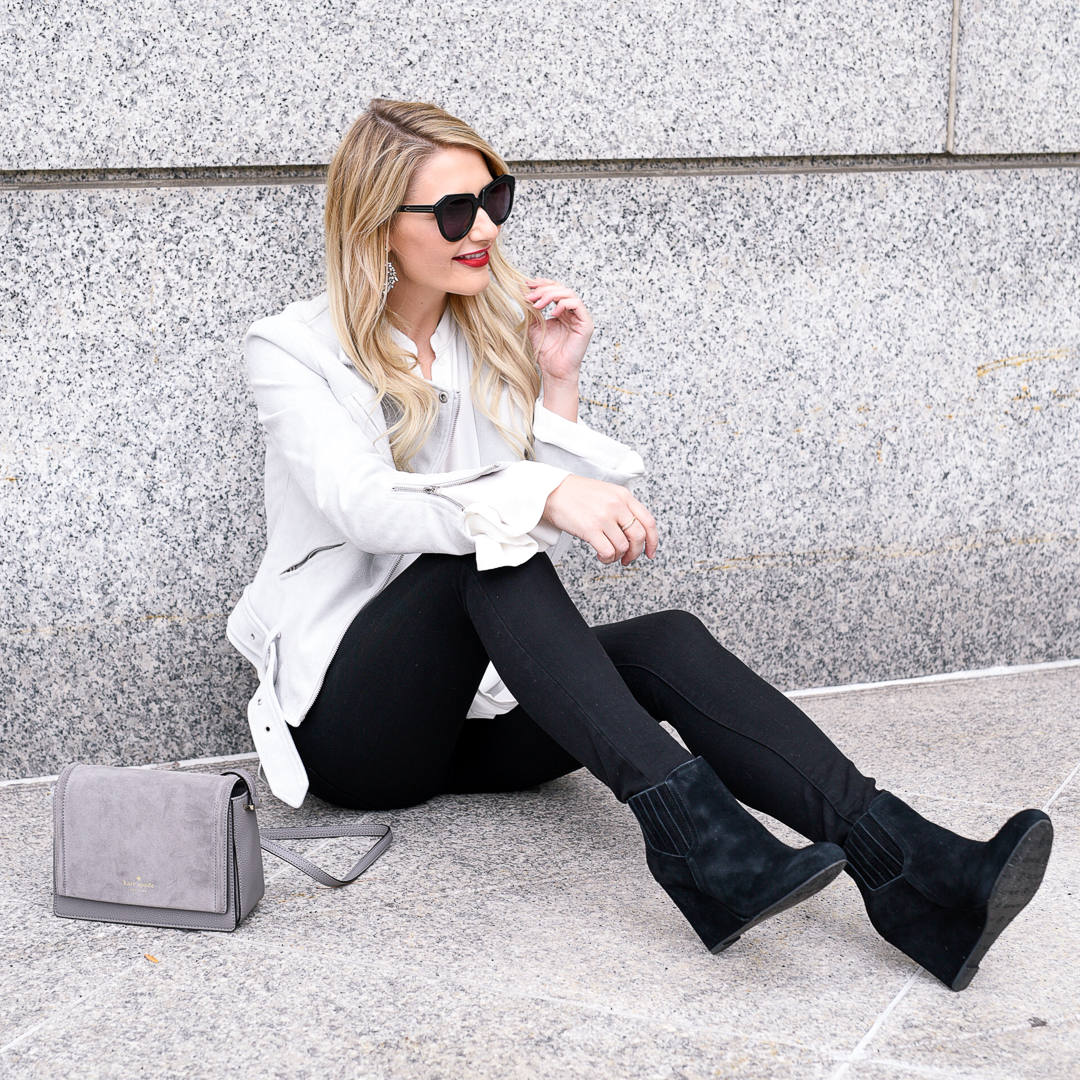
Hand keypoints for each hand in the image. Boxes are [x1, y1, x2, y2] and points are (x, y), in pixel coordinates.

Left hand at [524, 278, 593, 387]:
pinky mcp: (586, 324)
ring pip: (568, 293)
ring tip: (538, 304)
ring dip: (551, 295)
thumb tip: (524, 293)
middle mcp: (572, 313)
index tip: (527, 285)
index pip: (555, 289)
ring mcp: (580, 318)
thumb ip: (532, 310)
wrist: (554, 371)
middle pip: (561, 288)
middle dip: (543, 290)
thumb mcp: (534, 327)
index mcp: (562, 312)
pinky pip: (577, 305)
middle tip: (530, 297)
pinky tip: (553, 312)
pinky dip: (563, 304)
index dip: (542, 284)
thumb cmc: (547, 353)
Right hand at [542, 475, 657, 565]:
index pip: (648, 521)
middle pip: (638, 536)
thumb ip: (621, 508)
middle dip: (635, 553)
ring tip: (609, 555)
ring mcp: (604, 517)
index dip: (653, 541)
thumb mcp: (605, 493)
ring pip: (623, 546)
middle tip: (627, 559)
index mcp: (623, 496)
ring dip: (618, 556)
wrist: (550, 491)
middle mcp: (616, 505)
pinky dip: (607, 559)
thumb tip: (633, 533)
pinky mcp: (590, 528)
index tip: (650, 552)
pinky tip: (600, 556)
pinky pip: (608, 552)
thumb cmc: (575, 494)